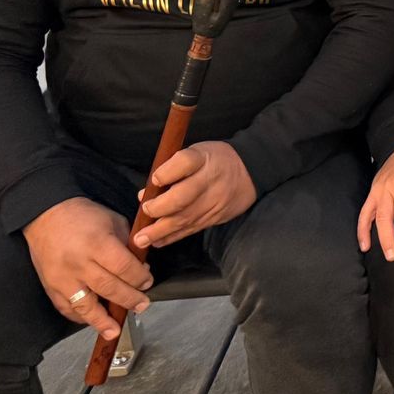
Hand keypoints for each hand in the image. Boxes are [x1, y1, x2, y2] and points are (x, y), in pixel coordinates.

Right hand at [23, 197, 151, 338]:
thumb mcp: (113, 221)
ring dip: (103, 320)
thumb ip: (127, 244)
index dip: (140, 278)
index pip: (123, 268)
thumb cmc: (82, 216)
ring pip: (85, 306)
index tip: (147, 281)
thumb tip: (141, 266)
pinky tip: (93, 322)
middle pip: (109, 288)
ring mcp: (63, 278)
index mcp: (97, 244)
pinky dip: (80, 318)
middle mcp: (79, 264)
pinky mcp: (51, 287)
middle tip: (142, 304)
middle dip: (129, 299)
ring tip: (116, 329)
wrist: (46, 215)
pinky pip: (66, 309)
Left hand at [135, 141, 257, 247]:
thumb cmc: (215, 160)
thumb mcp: (197, 152)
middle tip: (145, 212)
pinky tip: (158, 242)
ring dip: (160, 230)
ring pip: (185, 218)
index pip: (184, 162)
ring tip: (141, 239)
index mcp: (204, 158)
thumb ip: (172, 169)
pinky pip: (192, 229)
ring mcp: (214, 201)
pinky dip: (173, 237)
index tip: (154, 180)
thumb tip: (145, 194)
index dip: (166, 173)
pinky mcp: (216, 217)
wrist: (251, 170)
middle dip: (159, 208)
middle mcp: (210, 180)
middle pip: (182, 197)